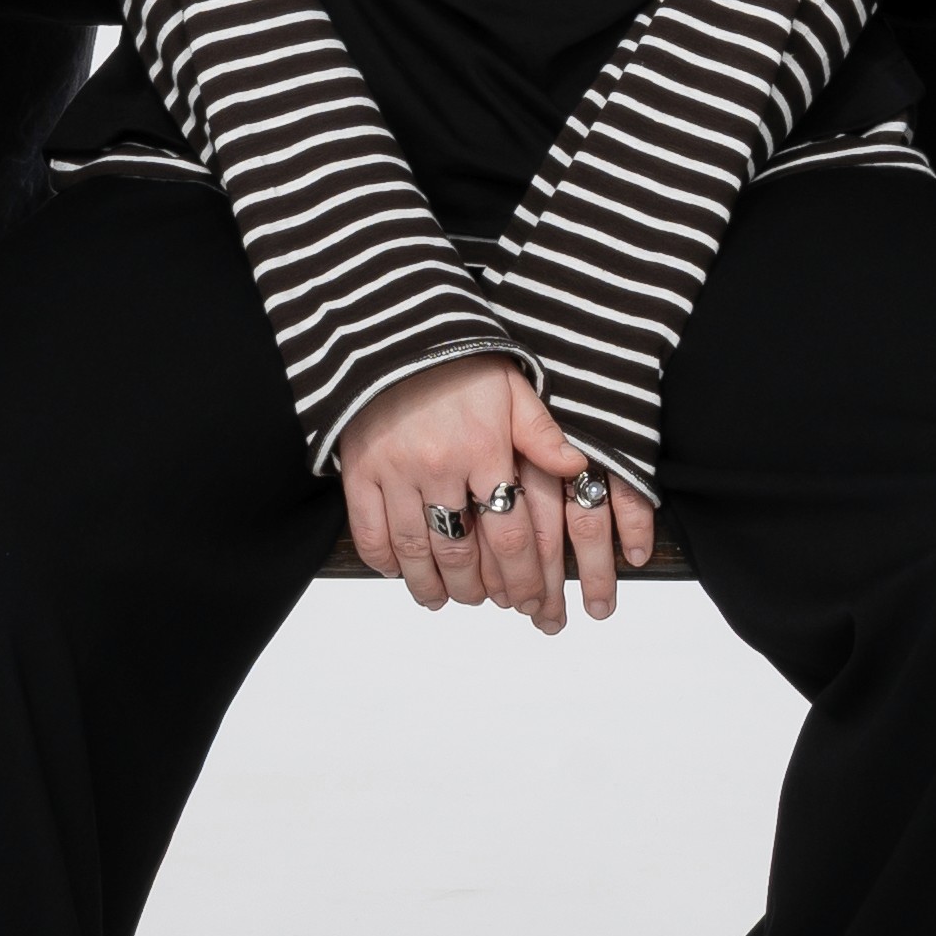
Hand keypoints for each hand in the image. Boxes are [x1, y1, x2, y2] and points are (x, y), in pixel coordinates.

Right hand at [335, 354, 652, 627]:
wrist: (393, 332)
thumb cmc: (459, 363)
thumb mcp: (513, 388)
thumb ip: (542, 433)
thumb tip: (577, 468)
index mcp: (485, 449)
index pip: (511, 534)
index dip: (522, 577)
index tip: (529, 600)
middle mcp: (440, 466)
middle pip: (462, 552)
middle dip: (479, 590)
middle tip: (488, 603)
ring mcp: (395, 472)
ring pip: (414, 550)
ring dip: (432, 585)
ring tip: (444, 600)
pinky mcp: (359, 471)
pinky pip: (369, 531)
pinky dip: (384, 562)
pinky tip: (400, 572)